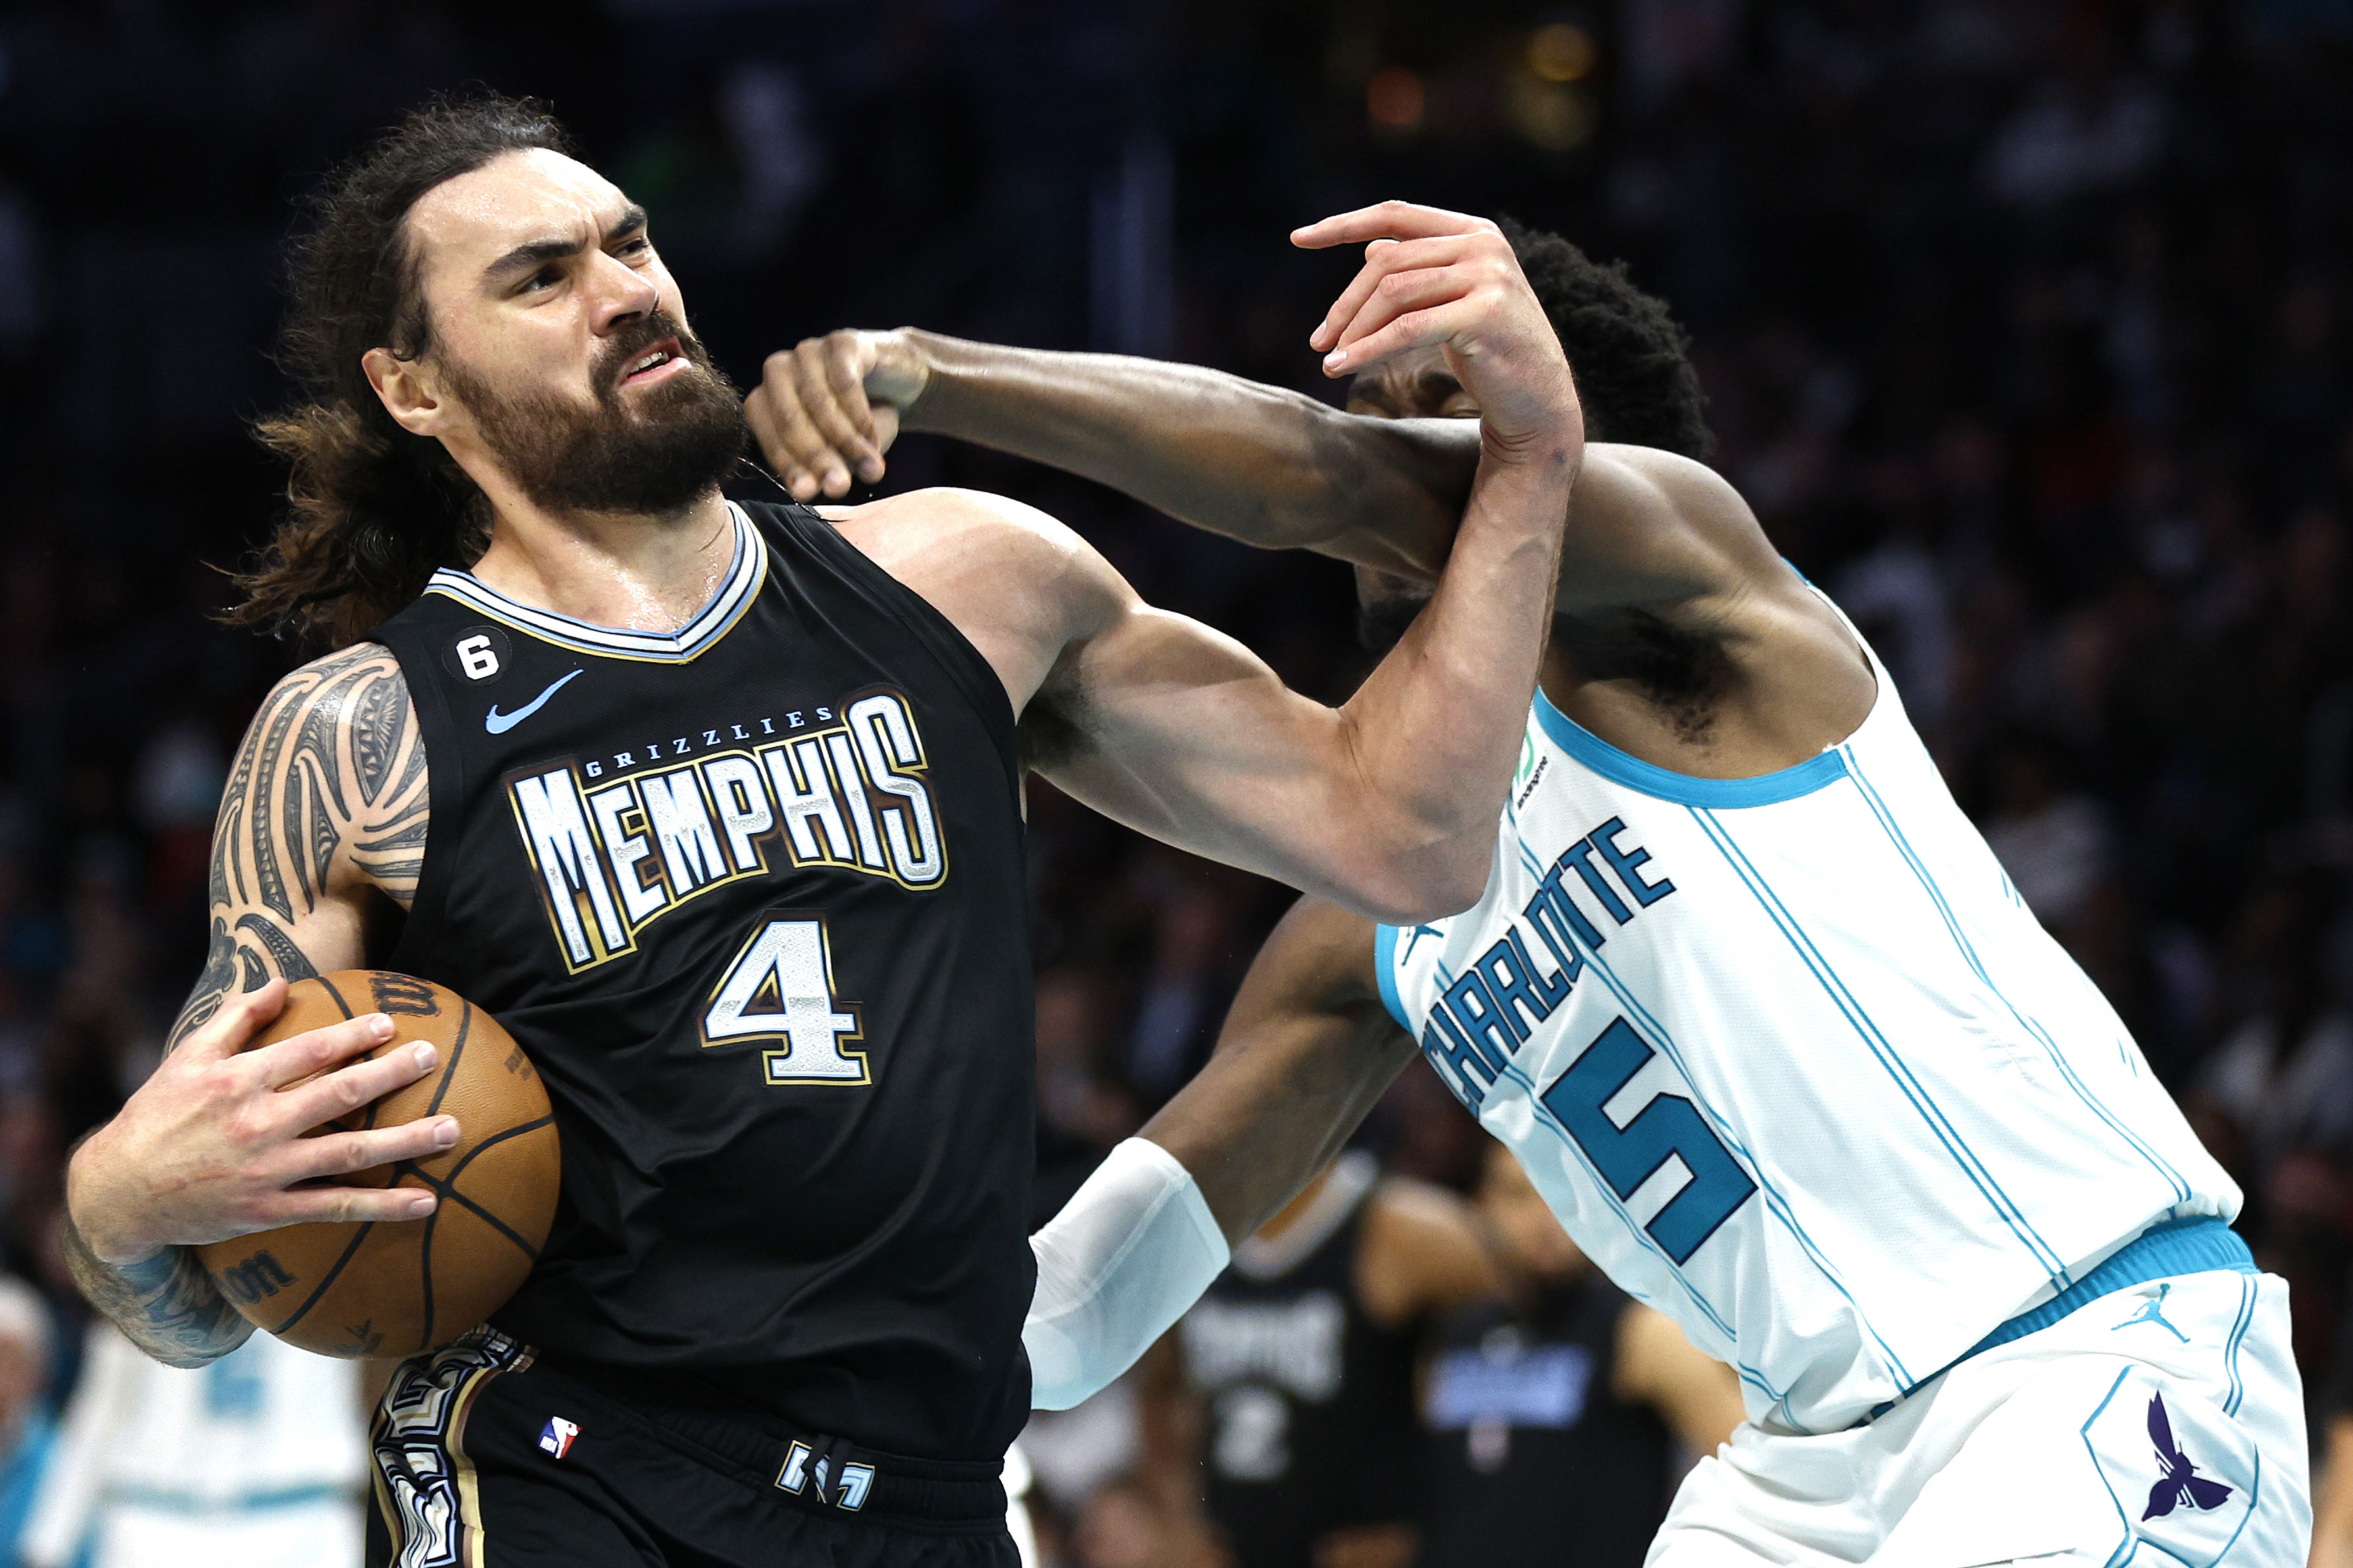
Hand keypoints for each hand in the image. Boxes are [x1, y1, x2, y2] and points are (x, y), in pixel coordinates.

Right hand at [65, 980, 456, 1265]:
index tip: (390, 1022)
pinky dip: (383, 1206)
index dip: (352, 1035)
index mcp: (237, 1082)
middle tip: (433, 1055)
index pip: (306, 1051)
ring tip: (452, 1127)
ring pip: (349, 1153)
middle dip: (391, 1074)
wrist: (117, 1194)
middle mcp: (256, 1124)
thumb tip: (283, 981)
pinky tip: (427, 1202)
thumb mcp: (187, 1058)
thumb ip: (237, 1017)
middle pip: (338, 1094)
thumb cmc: (157, 1116)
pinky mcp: (270, 1212)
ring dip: (405, 1141)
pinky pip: (337, 1208)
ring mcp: (266, 1171)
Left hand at [745, 328, 931, 500]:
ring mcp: (808, 351)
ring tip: (871, 469)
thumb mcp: (842, 454)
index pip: (768, 435)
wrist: (902, 382)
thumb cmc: (862, 421)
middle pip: (790, 419)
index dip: (787, 466)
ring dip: (845, 442)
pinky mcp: (840, 342)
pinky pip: (845, 383)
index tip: (809, 494)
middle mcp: (780, 371)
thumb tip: (808, 493)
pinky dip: (861, 417)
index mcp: (768, 399)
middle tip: (841, 487)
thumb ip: (823, 470)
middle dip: (816, 458)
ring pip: (818, 402)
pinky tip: (875, 439)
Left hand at [1294, 201, 1580, 462]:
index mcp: (1473, 231)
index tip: (1298, 239)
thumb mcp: (1450, 302)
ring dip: (1353, 329)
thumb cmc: (1489, 350)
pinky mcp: (1483, 313)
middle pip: (1388, 261)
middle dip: (1346, 303)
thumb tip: (1370, 249)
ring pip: (1393, 293)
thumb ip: (1416, 272)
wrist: (1536, 399)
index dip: (1343, 224)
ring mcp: (1487, 275)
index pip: (1395, 214)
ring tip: (1329, 359)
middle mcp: (1483, 244)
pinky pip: (1407, 328)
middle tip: (1319, 340)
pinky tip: (1343, 365)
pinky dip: (1368, 348)